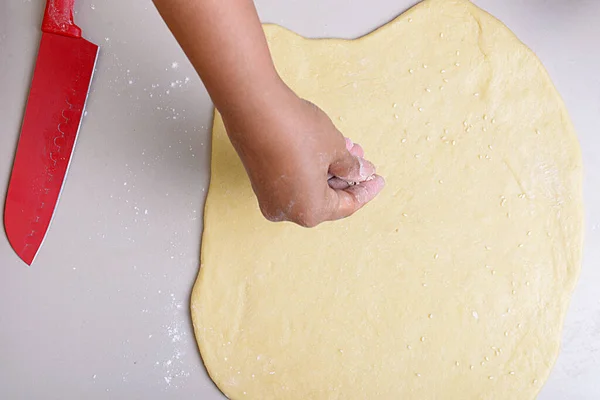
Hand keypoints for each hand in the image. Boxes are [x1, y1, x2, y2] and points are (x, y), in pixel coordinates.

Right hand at [221, 83, 384, 226]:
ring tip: (345, 148)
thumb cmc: (297, 132)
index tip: (378, 179)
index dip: (366, 190)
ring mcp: (269, 197)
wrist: (254, 108)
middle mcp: (287, 211)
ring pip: (309, 188)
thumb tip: (359, 173)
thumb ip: (350, 167)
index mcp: (310, 212)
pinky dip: (310, 169)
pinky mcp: (259, 180)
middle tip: (361, 160)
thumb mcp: (334, 149)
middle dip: (346, 178)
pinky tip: (323, 149)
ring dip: (329, 170)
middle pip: (326, 199)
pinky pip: (292, 181)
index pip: (347, 206)